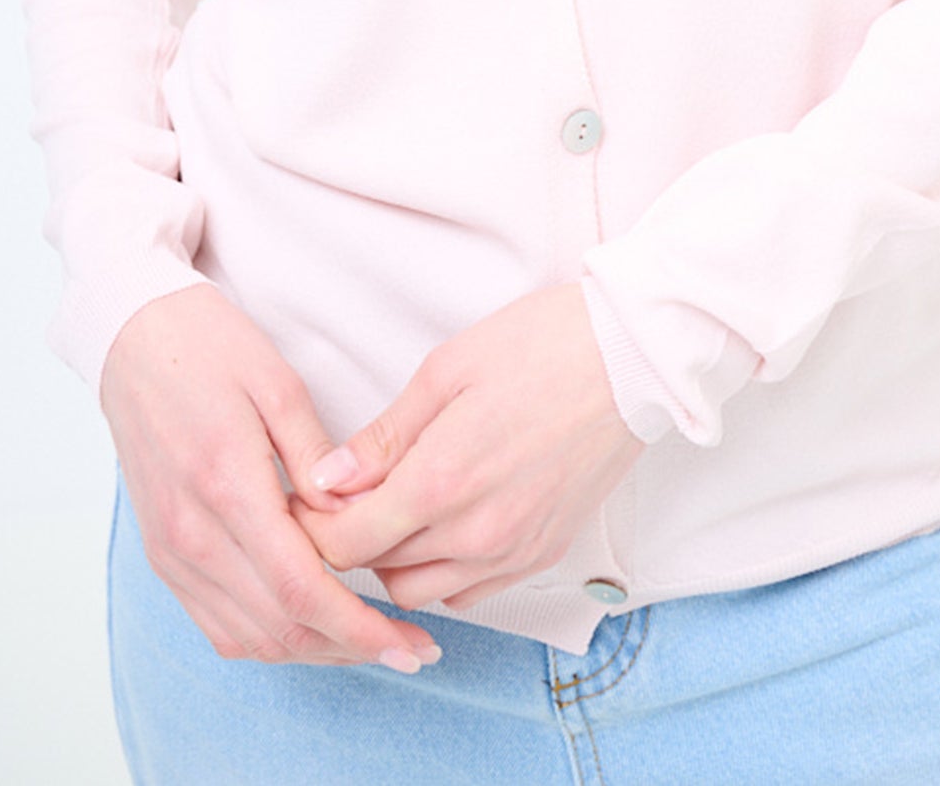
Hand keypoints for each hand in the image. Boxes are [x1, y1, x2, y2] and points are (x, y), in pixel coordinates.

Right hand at [99, 283, 443, 672]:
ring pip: (250, 639)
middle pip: (280, 627)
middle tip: (410, 650)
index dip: (360, 629)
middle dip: (352, 649)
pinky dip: (269, 640)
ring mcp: (171, 552)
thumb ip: (319, 459)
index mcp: (225, 485)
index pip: (300, 589)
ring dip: (314, 651)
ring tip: (369, 640)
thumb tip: (358, 520)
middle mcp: (191, 534)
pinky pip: (218, 626)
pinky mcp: (163, 556)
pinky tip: (309, 625)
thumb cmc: (209, 348)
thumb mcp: (278, 383)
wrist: (134, 339)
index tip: (410, 644)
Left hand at [286, 283, 645, 610]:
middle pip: (379, 571)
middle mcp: (476, 533)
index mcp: (441, 481)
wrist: (630, 359)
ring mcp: (513, 550)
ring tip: (397, 506)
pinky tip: (444, 524)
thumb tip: (326, 480)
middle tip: (347, 496)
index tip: (309, 499)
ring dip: (396, 560)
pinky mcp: (543, 553)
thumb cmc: (540, 347)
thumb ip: (383, 438)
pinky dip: (444, 571)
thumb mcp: (444, 370)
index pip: (347, 543)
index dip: (314, 526)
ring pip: (423, 592)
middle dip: (351, 540)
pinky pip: (471, 592)